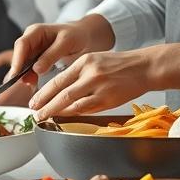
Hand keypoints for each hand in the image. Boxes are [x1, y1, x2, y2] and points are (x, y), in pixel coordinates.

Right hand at [3, 14, 116, 89]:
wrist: (86, 36)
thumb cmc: (78, 36)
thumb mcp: (67, 43)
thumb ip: (51, 55)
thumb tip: (36, 69)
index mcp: (36, 31)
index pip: (22, 45)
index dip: (17, 60)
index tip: (17, 75)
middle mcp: (31, 40)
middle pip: (19, 55)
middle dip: (20, 70)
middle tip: (26, 84)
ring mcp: (33, 50)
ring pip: (23, 64)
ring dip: (25, 75)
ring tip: (31, 86)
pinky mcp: (37, 60)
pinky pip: (30, 69)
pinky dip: (31, 77)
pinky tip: (34, 85)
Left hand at [28, 41, 179, 119]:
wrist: (145, 67)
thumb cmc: (120, 65)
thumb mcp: (96, 60)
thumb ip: (78, 74)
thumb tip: (60, 91)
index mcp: (84, 62)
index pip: (58, 79)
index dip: (44, 93)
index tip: (34, 102)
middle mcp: (89, 73)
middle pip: (60, 92)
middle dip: (44, 104)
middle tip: (34, 113)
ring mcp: (99, 87)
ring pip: (71, 102)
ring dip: (55, 112)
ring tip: (44, 118)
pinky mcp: (109, 99)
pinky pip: (86, 109)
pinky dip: (72, 115)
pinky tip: (64, 118)